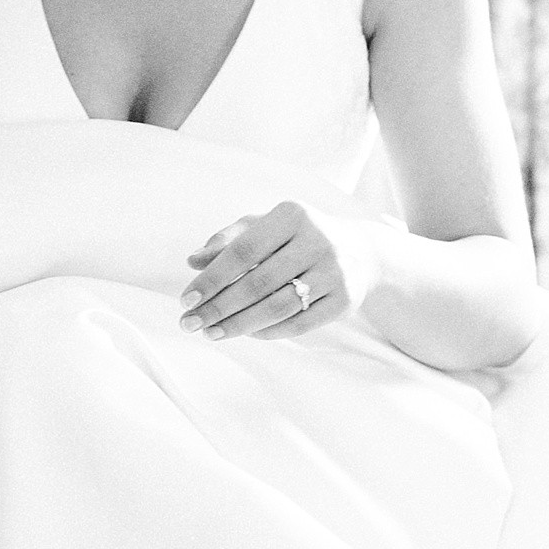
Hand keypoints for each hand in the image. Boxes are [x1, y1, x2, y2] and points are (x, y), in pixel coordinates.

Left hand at [179, 201, 379, 342]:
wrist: (362, 251)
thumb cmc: (299, 237)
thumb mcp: (266, 227)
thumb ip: (228, 240)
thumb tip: (193, 261)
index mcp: (292, 215)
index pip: (243, 251)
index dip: (212, 278)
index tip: (186, 300)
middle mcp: (317, 240)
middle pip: (257, 283)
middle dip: (219, 307)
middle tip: (190, 324)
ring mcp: (335, 272)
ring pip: (277, 307)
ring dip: (239, 325)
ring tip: (211, 333)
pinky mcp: (344, 300)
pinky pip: (299, 324)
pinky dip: (268, 332)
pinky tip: (246, 334)